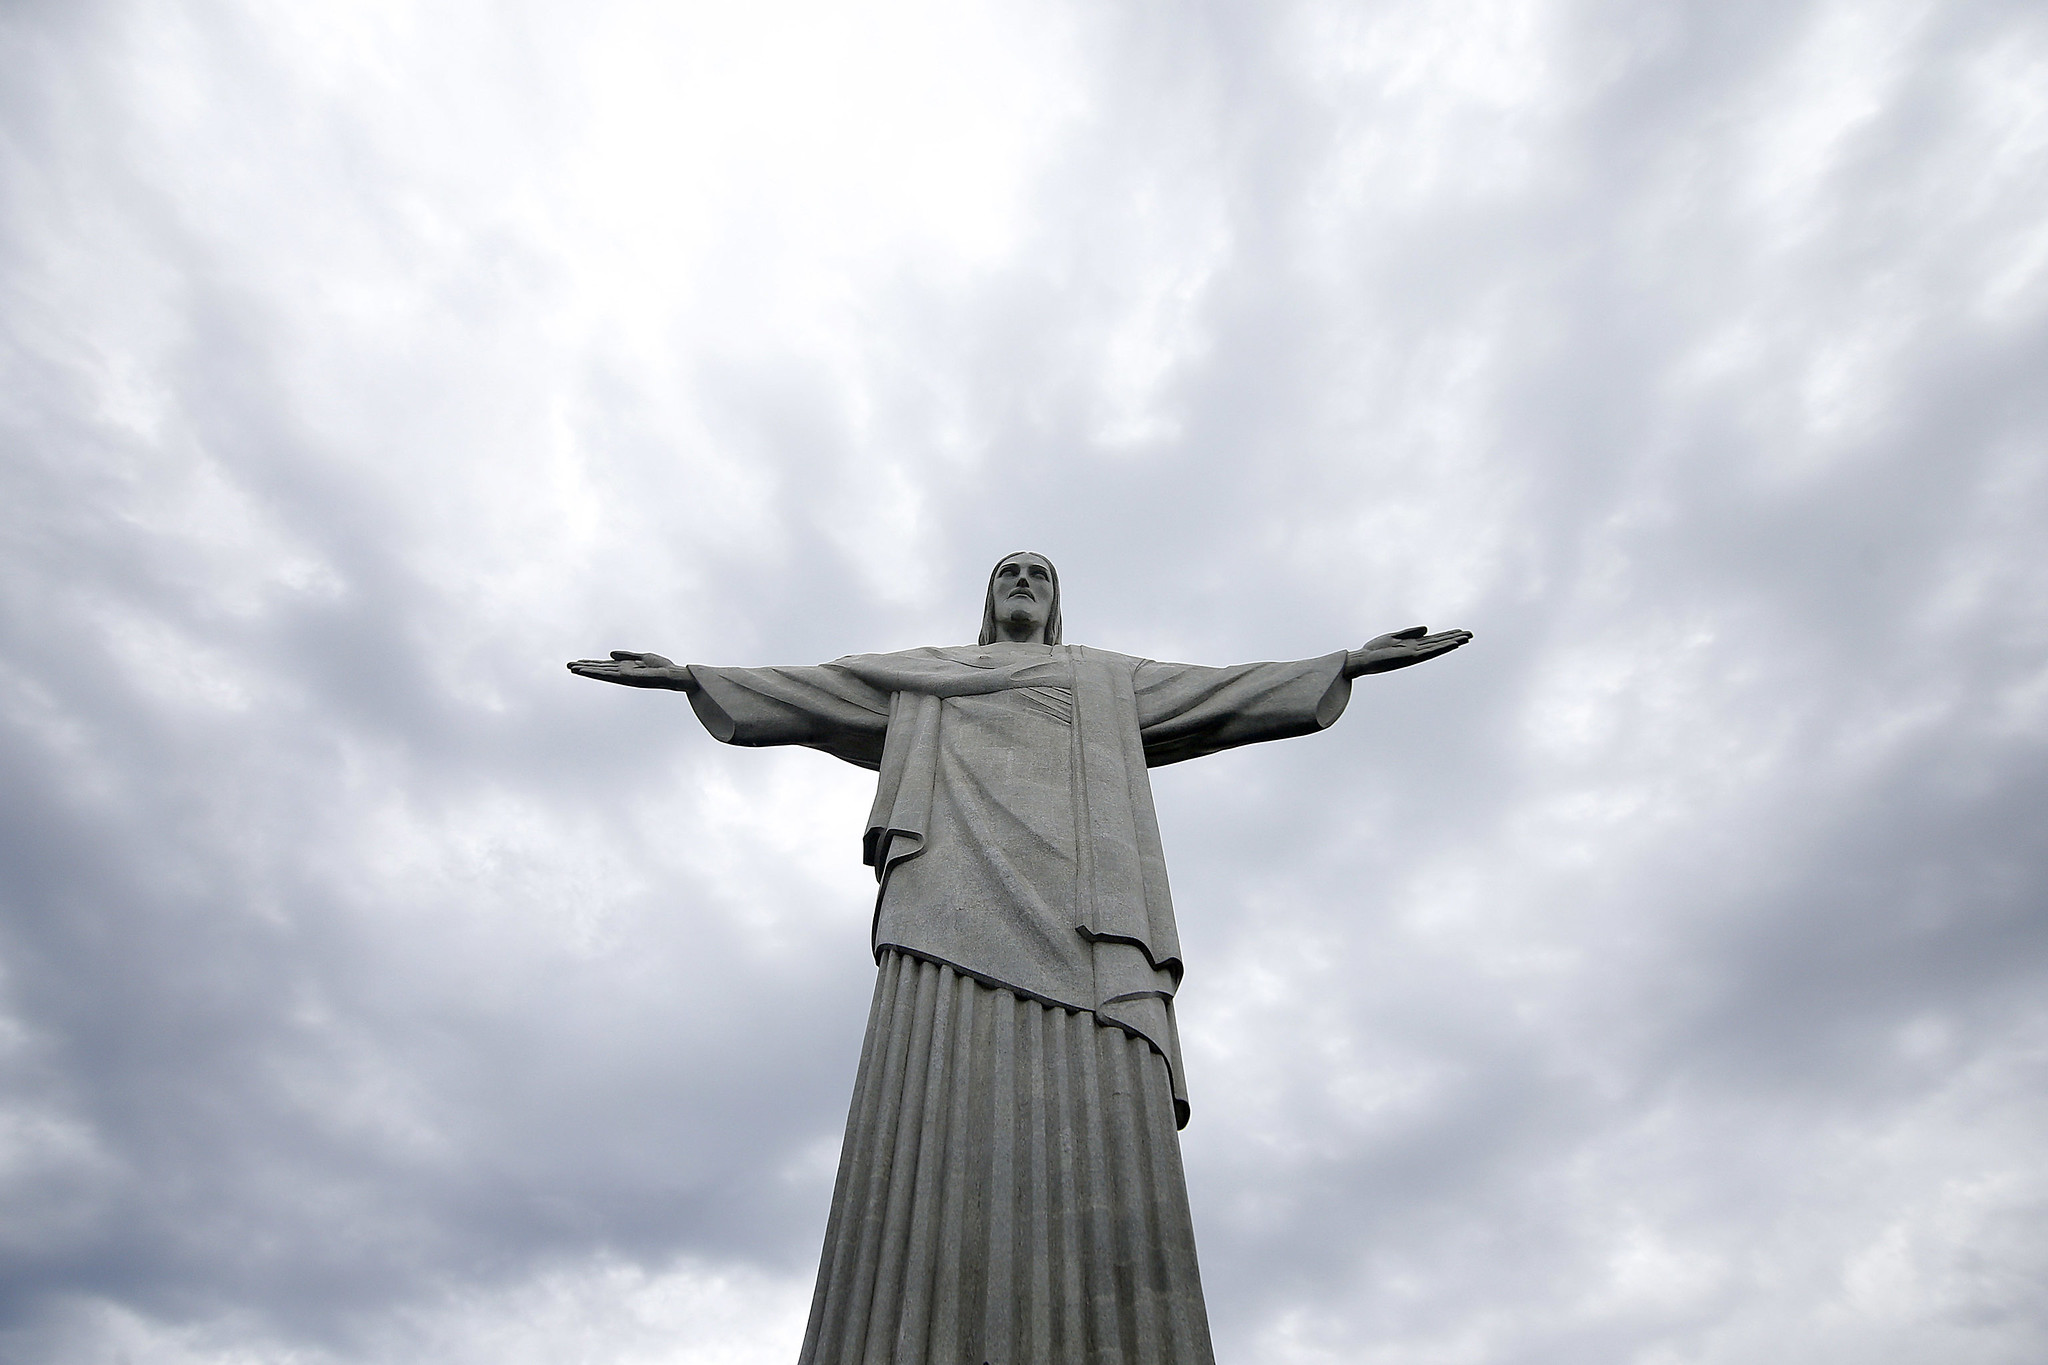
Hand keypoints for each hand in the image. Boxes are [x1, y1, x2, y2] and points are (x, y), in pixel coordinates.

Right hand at [566, 651, 694, 690]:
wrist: (674, 674)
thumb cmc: (662, 667)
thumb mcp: (643, 656)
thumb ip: (627, 655)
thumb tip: (610, 654)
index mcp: (626, 668)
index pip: (605, 666)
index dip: (591, 664)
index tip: (577, 663)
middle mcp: (623, 674)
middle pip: (599, 670)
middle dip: (584, 668)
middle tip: (567, 665)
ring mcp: (624, 677)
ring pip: (601, 673)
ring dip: (586, 671)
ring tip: (571, 668)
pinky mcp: (626, 678)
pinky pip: (609, 675)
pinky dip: (596, 673)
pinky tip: (587, 671)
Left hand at [1345, 626, 1471, 676]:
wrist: (1363, 659)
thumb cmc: (1375, 649)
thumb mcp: (1393, 636)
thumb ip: (1410, 632)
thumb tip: (1427, 628)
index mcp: (1413, 644)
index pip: (1434, 639)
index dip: (1448, 635)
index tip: (1461, 631)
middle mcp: (1416, 650)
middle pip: (1439, 642)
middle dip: (1454, 638)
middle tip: (1471, 634)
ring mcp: (1415, 654)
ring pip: (1437, 647)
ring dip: (1451, 643)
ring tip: (1466, 639)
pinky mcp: (1411, 657)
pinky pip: (1430, 651)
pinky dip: (1441, 648)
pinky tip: (1451, 644)